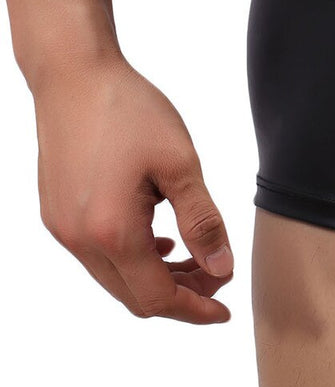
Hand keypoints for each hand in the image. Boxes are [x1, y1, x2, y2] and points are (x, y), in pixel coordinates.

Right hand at [33, 54, 234, 323]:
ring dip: (157, 277)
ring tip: (195, 257)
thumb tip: (222, 269)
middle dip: (180, 296)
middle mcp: (79, 240)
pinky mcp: (57, 213)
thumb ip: (203, 221)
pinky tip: (160, 239)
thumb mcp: (180, 164)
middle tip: (217, 278)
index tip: (226, 310)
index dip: (196, 309)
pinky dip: (133, 259)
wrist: (75, 76)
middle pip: (134, 297)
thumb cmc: (130, 112)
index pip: (158, 297)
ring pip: (115, 279)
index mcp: (112, 232)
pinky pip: (98, 256)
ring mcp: (62, 228)